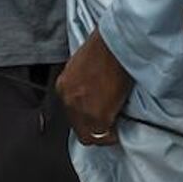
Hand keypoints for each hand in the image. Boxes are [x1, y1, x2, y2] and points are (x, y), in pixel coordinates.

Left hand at [57, 31, 131, 145]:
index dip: (85, 117)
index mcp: (63, 85)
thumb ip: (83, 82)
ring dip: (103, 133)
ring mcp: (82, 110)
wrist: (115, 45)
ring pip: (90, 136)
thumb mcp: (84, 65)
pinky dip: (112, 136)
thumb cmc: (105, 47)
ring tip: (114, 129)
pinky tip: (119, 131)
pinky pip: (104, 136)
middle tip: (106, 125)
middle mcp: (68, 100)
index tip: (96, 115)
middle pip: (77, 127)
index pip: (70, 112)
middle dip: (92, 127)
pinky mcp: (98, 116)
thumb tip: (93, 93)